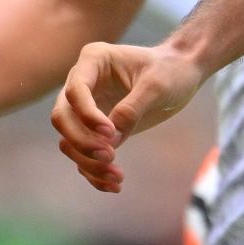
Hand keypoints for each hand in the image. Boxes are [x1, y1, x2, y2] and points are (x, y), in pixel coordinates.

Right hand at [50, 42, 202, 192]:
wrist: (181, 74)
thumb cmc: (171, 70)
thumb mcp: (157, 85)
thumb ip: (132, 109)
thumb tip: (110, 139)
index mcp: (93, 60)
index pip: (75, 91)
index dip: (88, 115)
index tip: (111, 133)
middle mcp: (83, 82)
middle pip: (62, 117)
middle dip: (82, 141)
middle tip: (110, 156)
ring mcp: (86, 107)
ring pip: (69, 140)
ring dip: (87, 162)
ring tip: (117, 177)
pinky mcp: (95, 129)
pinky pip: (84, 154)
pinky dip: (94, 172)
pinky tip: (115, 184)